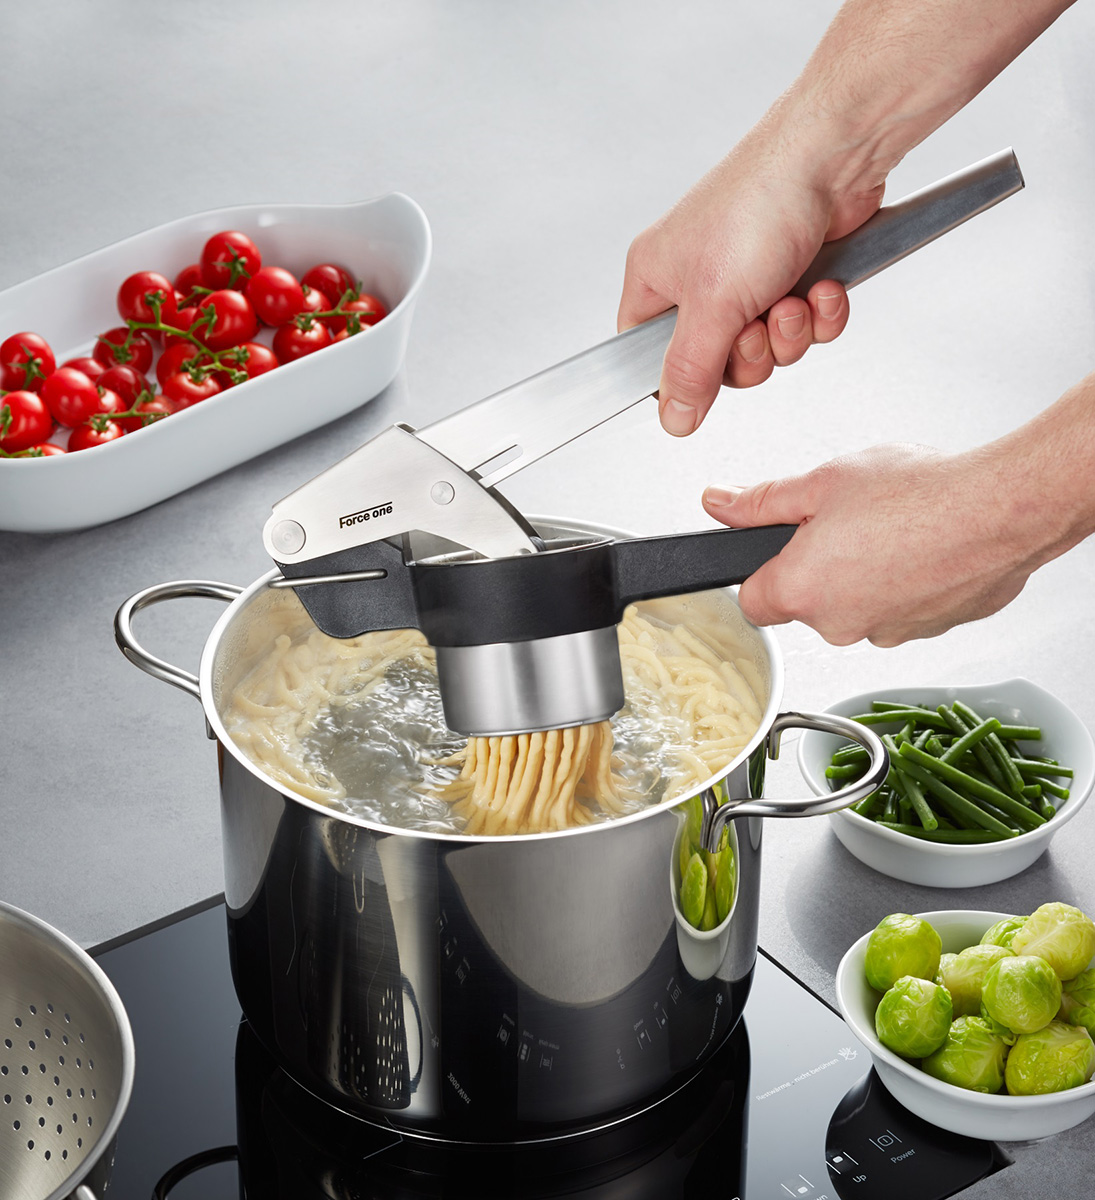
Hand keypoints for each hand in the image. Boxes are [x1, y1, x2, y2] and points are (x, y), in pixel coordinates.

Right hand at [618, 127, 881, 435]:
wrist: (834, 156)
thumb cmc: (759, 204)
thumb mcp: (713, 306)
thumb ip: (690, 370)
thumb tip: (673, 420)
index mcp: (656, 280)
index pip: (647, 356)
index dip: (677, 379)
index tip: (701, 387)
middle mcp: (697, 280)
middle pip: (716, 363)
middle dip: (750, 353)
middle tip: (756, 327)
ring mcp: (746, 278)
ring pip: (765, 348)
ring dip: (789, 333)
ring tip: (794, 298)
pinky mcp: (792, 274)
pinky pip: (802, 325)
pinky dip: (819, 314)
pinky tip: (822, 287)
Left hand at [701, 443, 1047, 645]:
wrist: (1005, 510)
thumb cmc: (920, 494)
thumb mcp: (823, 481)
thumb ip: (762, 501)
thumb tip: (720, 504)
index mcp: (800, 591)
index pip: (751, 601)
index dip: (762, 571)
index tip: (779, 549)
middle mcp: (839, 625)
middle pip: (807, 603)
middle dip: (819, 565)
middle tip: (848, 522)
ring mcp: (886, 634)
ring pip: (857, 606)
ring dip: (865, 574)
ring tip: (894, 529)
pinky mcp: (929, 632)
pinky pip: (902, 608)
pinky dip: (907, 583)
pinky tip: (925, 546)